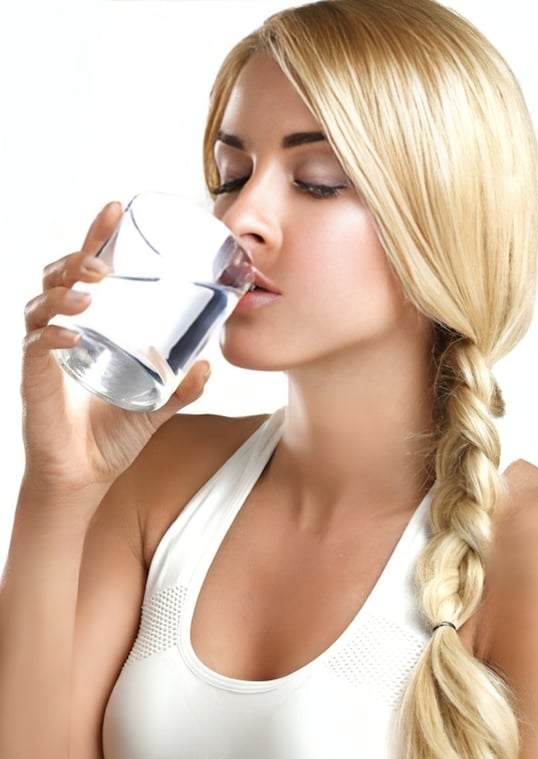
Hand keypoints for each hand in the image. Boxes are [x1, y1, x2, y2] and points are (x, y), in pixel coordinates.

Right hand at [21, 202, 210, 492]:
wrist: (85, 477)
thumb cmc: (112, 437)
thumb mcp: (156, 406)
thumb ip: (182, 388)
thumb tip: (209, 365)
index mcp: (88, 329)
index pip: (86, 273)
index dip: (96, 239)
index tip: (114, 210)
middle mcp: (61, 333)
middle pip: (57, 278)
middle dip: (76, 257)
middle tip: (99, 255)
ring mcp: (45, 355)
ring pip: (41, 304)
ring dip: (63, 290)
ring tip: (89, 286)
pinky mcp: (35, 381)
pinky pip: (37, 347)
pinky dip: (53, 335)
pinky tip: (72, 332)